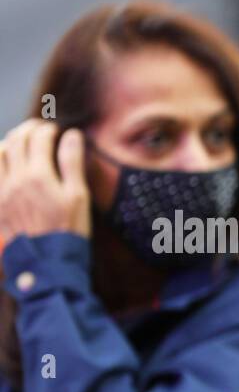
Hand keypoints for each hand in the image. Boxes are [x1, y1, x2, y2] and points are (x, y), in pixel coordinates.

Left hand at [0, 119, 90, 251]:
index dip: (48, 129)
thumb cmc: (68, 230)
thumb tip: (71, 135)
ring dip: (10, 141)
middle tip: (40, 129)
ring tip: (22, 141)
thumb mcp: (78, 197)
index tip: (57, 130)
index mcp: (39, 175)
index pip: (39, 138)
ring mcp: (2, 190)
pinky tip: (6, 161)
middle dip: (29, 130)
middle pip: (16, 141)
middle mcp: (16, 178)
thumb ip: (72, 163)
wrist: (46, 262)